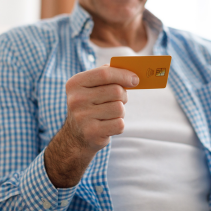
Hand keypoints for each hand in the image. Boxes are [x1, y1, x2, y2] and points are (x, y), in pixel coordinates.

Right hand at [44, 65, 138, 187]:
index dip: (123, 75)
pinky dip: (118, 125)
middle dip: (123, 95)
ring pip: (119, 108)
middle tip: (118, 100)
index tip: (135, 79)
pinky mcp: (92, 133)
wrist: (75, 137)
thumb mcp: (90, 87)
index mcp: (75, 84)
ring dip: (120, 112)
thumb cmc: (90, 106)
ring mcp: (82, 117)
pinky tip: (108, 125)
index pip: (104, 74)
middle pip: (116, 91)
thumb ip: (107, 75)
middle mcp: (76, 99)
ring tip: (109, 114)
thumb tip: (132, 74)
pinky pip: (120, 124)